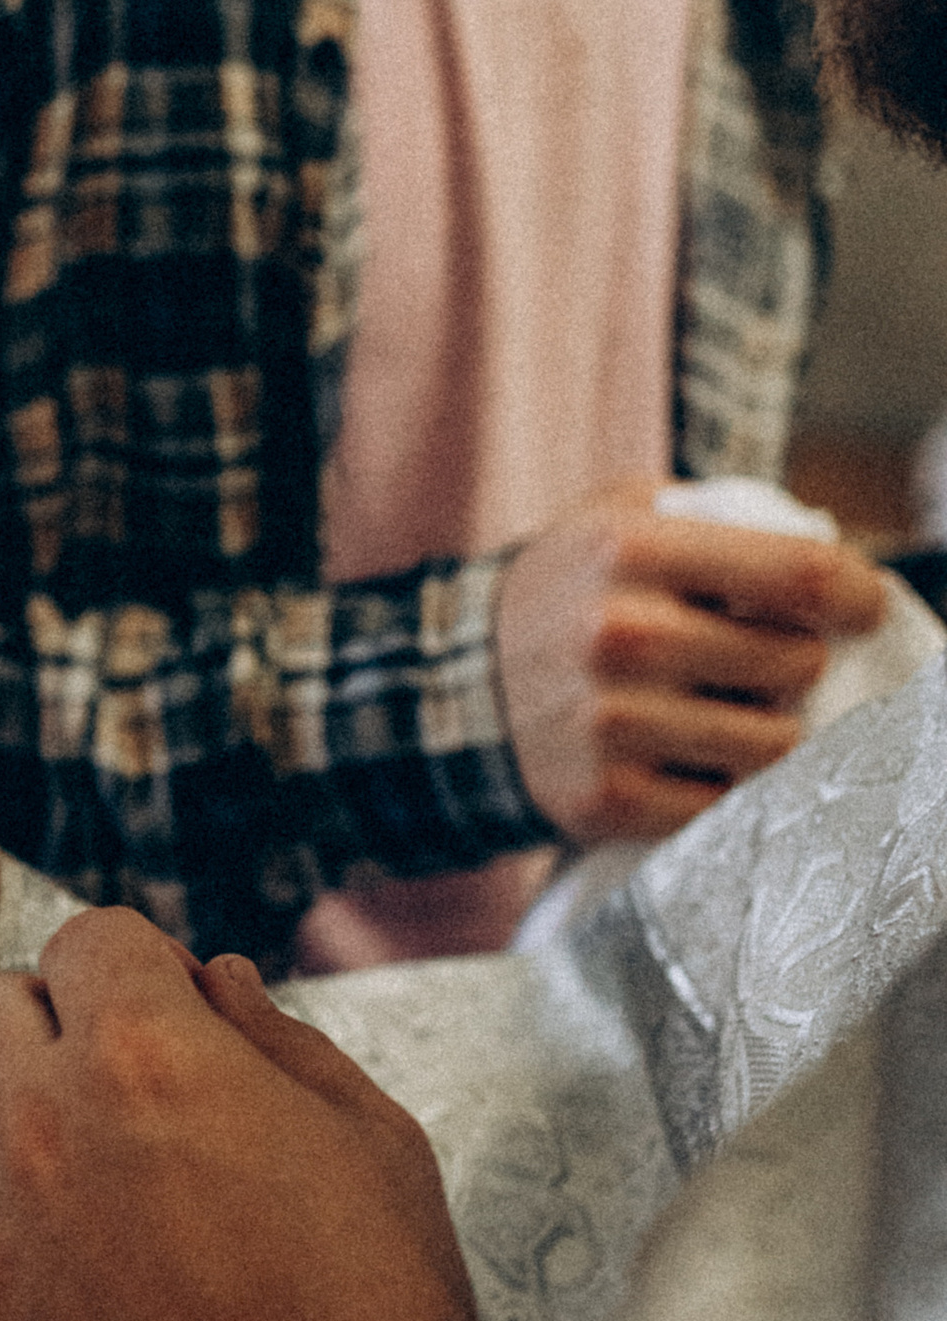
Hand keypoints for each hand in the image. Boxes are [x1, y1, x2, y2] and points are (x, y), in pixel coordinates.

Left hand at [0, 908, 484, 1320]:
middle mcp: (39, 1128)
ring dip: (46, 1159)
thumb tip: (215, 982)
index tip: (178, 1019)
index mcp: (140, 1053)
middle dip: (59, 1032)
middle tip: (140, 1104)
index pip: (89, 938)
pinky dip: (40, 1284)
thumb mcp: (373, 1139)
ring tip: (147, 1243)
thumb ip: (276, 1038)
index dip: (142, 970)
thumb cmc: (376, 1310)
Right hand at [495, 481, 888, 843]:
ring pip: (773, 743)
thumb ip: (721, 518)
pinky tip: (683, 755)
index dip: (856, 594)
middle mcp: (621, 634)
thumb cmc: (573, 591)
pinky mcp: (606, 799)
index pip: (801, 574)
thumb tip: (833, 561)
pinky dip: (719, 784)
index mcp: (634, 549)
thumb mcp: (623, 515)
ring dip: (762, 728)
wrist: (457, 685)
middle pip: (796, 662)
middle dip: (790, 662)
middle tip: (751, 661)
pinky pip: (724, 805)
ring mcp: (610, 723)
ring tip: (718, 709)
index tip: (863, 608)